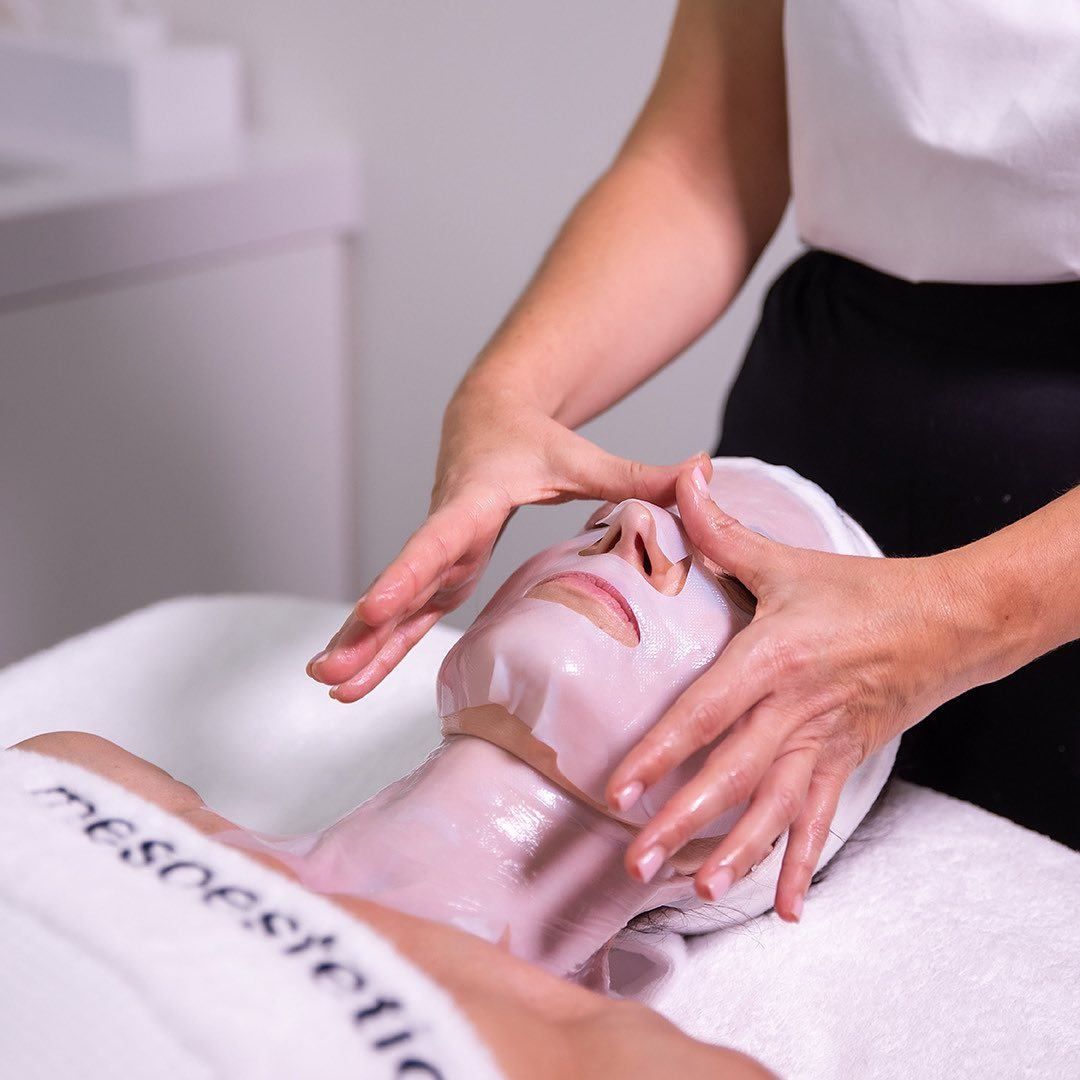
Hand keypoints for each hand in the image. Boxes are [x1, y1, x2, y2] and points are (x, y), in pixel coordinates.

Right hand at [308, 383, 710, 701]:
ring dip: (360, 645)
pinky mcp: (440, 572)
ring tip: (326, 685)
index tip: (377, 606)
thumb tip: (704, 470)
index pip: (438, 540)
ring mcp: (438, 555)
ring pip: (394, 606)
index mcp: (475, 501)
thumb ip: (643, 475)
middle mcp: (445, 530)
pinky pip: (407, 616)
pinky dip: (378, 645)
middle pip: (401, 582)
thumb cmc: (535, 440)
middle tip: (328, 669)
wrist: (485, 419)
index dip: (407, 572)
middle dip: (366, 627)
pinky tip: (352, 680)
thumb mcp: (585, 459)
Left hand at [608, 465, 982, 921]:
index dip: (660, 752)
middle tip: (637, 863)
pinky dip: (801, 864)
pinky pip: (819, 821)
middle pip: (733, 776)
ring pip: (773, 810)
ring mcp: (824, 745)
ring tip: (695, 891)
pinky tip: (784, 906)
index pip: (705, 712)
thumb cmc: (861, 592)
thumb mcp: (788, 559)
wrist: (946, 621)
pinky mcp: (845, 762)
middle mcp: (796, 711)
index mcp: (773, 659)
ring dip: (735, 855)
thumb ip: (724, 528)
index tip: (620, 789)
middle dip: (683, 823)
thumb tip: (681, 476)